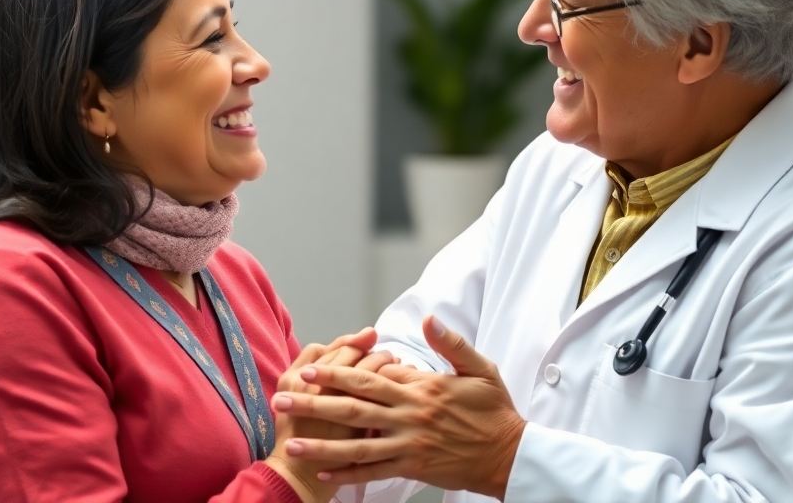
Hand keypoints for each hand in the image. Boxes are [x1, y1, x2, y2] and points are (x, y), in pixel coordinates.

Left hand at [270, 316, 526, 500]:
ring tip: (291, 443)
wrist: (510, 455)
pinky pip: (374, 472)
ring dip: (321, 444)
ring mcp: (408, 444)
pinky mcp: (413, 468)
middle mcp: (408, 416)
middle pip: (352, 408)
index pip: (370, 378)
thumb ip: (451, 343)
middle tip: (283, 398)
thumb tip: (430, 318)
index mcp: (420, 389)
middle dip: (314, 403)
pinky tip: (325, 474)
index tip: (309, 368)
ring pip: (356, 445)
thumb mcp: (479, 367)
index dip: (337, 373)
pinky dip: (348, 475)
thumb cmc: (494, 409)